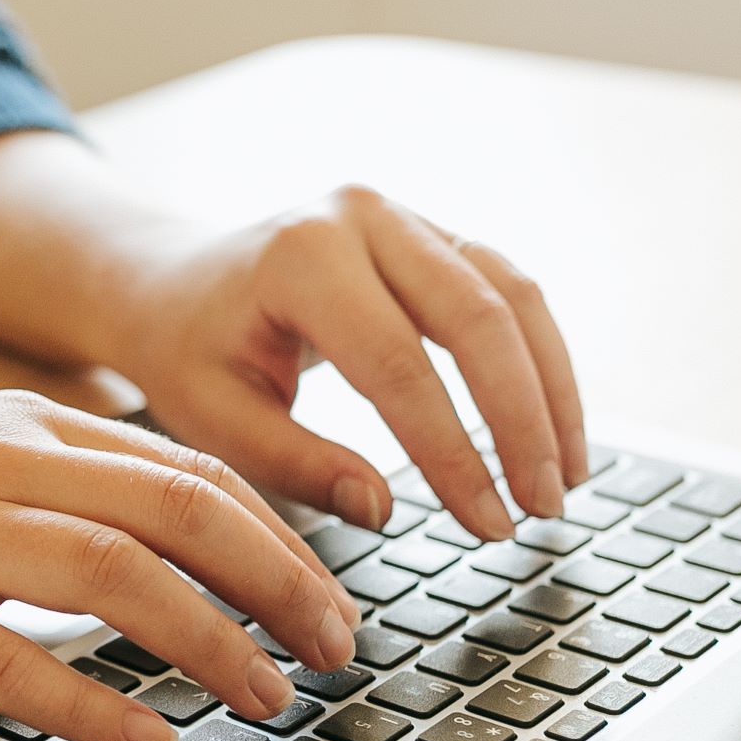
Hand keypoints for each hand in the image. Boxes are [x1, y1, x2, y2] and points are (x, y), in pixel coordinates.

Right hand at [0, 390, 360, 740]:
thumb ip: (46, 481)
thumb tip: (156, 537)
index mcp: (18, 428)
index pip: (187, 471)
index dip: (279, 538)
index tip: (329, 597)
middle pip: (180, 512)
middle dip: (280, 585)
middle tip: (335, 653)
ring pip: (119, 578)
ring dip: (213, 643)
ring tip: (267, 699)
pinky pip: (13, 660)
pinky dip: (96, 702)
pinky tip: (150, 740)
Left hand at [109, 185, 588, 542]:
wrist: (173, 281)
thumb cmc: (189, 352)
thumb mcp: (213, 418)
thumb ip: (295, 465)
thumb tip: (383, 509)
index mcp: (299, 258)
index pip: (399, 365)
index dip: (454, 452)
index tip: (489, 523)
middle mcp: (362, 218)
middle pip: (477, 317)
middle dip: (522, 422)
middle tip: (543, 509)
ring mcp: (404, 217)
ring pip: (513, 294)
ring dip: (551, 390)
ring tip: (566, 478)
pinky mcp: (432, 234)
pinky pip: (509, 290)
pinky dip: (541, 361)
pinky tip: (553, 429)